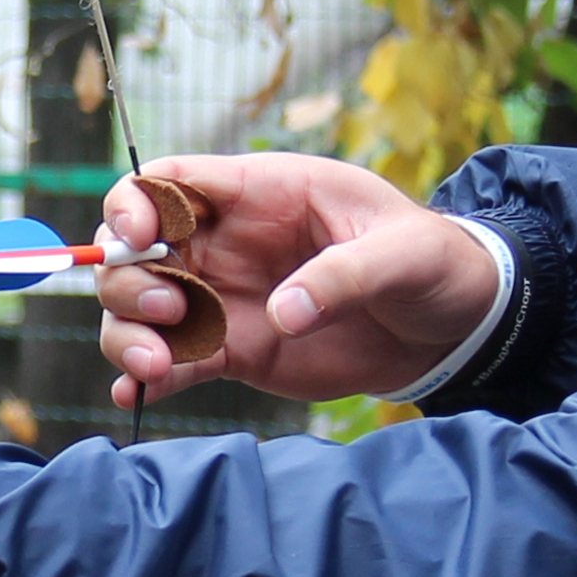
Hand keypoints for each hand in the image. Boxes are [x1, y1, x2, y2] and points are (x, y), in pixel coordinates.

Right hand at [94, 154, 500, 405]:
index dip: (135, 201)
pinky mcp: (231, 351)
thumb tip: (284, 315)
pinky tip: (136, 396)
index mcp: (260, 194)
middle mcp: (225, 243)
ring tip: (156, 367)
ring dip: (128, 334)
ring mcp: (222, 300)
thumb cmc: (430, 262)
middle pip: (134, 248)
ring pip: (140, 309)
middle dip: (128, 279)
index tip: (139, 236)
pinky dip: (146, 380)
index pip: (170, 180)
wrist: (449, 326)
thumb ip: (345, 276)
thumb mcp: (402, 254)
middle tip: (169, 310)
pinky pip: (174, 363)